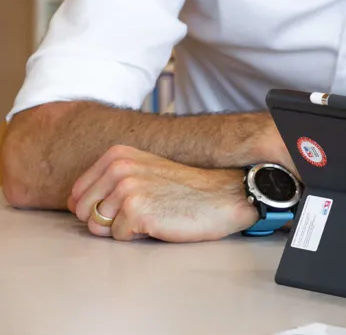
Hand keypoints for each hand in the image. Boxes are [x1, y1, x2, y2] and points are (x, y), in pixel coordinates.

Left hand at [67, 145, 257, 241]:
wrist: (223, 195)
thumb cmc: (184, 189)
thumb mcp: (142, 171)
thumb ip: (108, 181)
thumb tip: (75, 205)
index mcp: (117, 155)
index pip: (76, 194)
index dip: (97, 208)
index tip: (127, 203)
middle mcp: (118, 167)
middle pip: (82, 212)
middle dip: (105, 220)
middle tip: (140, 211)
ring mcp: (126, 188)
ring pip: (98, 227)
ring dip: (123, 228)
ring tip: (151, 214)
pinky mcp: (136, 211)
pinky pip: (118, 237)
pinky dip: (138, 236)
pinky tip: (160, 221)